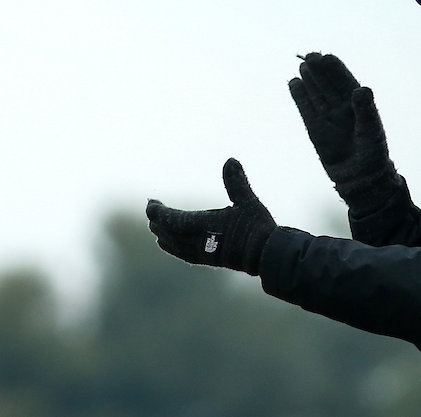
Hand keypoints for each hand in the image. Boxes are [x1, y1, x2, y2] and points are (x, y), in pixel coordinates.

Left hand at [146, 158, 274, 275]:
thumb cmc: (258, 229)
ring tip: (156, 224)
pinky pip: (183, 254)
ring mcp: (203, 254)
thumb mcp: (247, 202)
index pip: (172, 221)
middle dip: (157, 220)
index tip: (151, 203)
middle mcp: (199, 243)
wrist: (269, 258)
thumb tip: (230, 160)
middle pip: (169, 233)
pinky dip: (172, 246)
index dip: (158, 213)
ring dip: (163, 234)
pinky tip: (171, 243)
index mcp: (205, 227)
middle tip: (152, 208)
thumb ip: (236, 182)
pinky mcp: (209, 261)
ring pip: (175, 245)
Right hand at [288, 53, 398, 217]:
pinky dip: (299, 96)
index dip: (335, 68)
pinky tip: (293, 83)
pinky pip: (305, 109)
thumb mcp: (371, 130)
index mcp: (358, 104)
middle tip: (310, 57)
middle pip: (328, 84)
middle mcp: (342, 108)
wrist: (360, 180)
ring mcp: (328, 117)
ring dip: (310, 80)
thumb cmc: (372, 154)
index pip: (345, 81)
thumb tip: (362, 88)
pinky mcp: (315, 129)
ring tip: (302, 66)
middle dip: (320, 70)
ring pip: (316, 94)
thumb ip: (365, 109)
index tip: (326, 57)